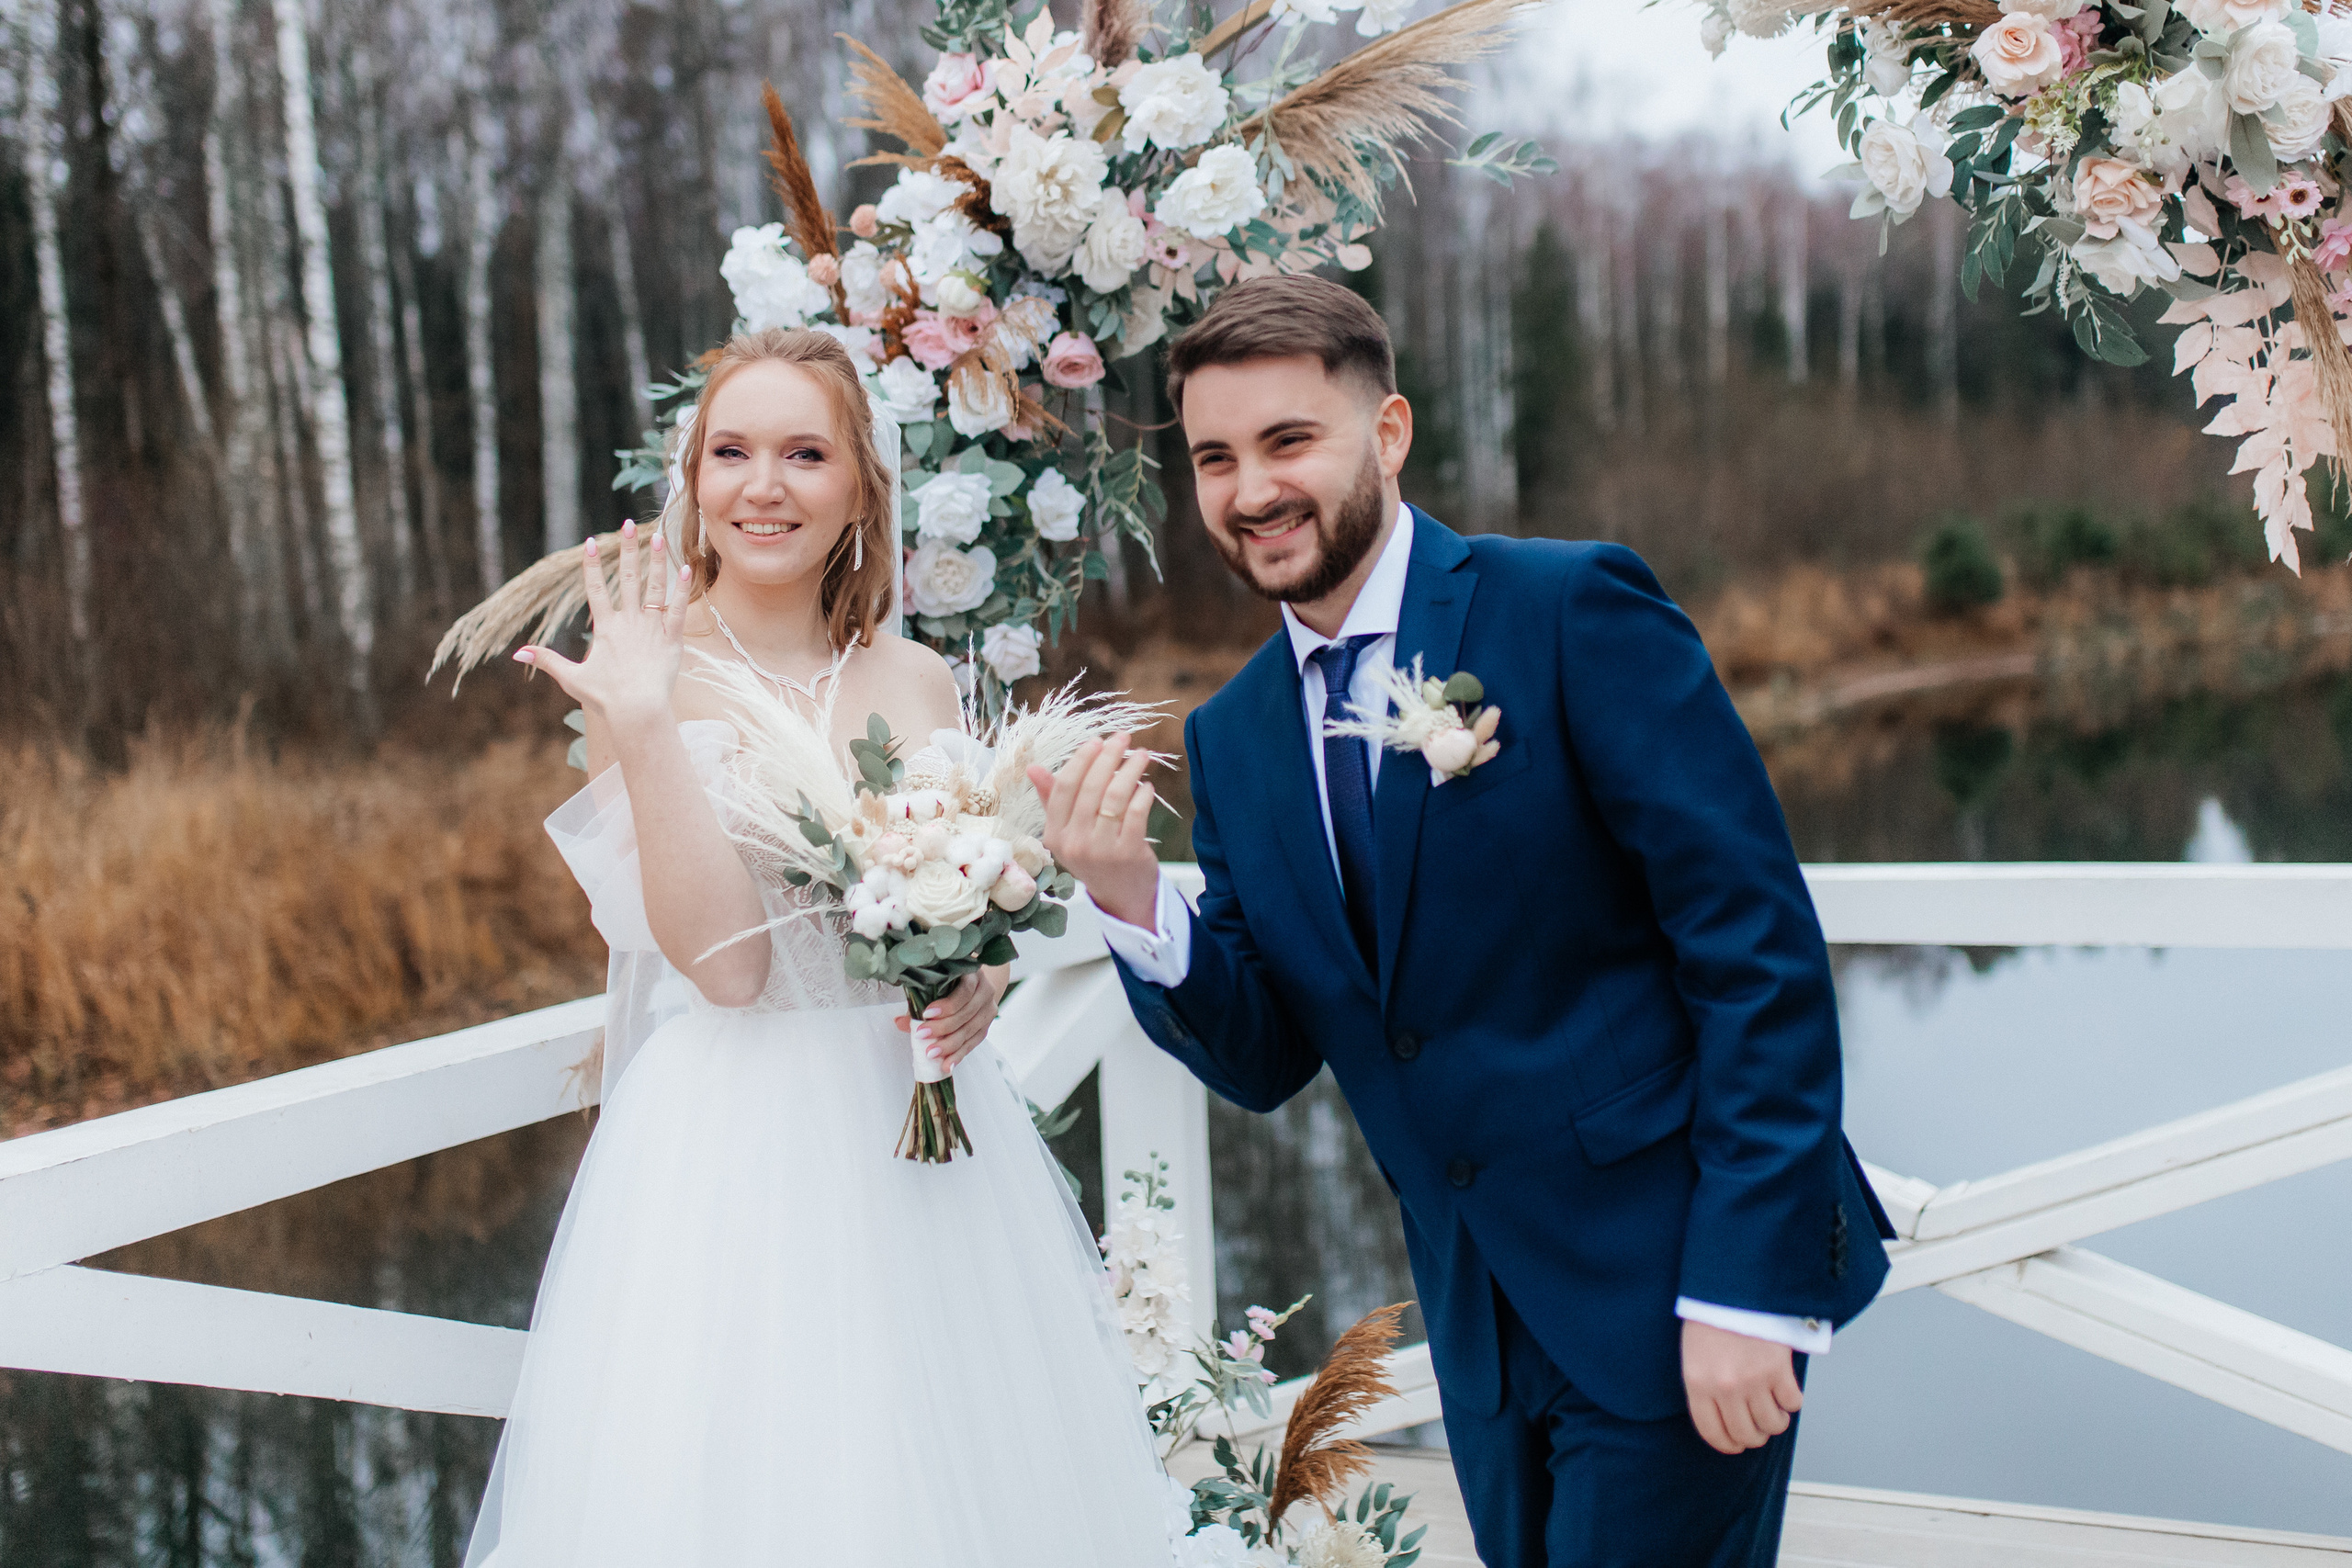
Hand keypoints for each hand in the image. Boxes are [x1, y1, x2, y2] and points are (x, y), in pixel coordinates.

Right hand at [514, 522, 689, 730]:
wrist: (637, 711)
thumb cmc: (605, 698)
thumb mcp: (571, 678)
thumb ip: (546, 661)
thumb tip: (517, 653)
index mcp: (605, 628)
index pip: (596, 589)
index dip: (593, 565)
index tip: (591, 542)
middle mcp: (628, 622)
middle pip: (627, 579)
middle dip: (627, 550)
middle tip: (629, 524)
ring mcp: (651, 629)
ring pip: (654, 588)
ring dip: (656, 561)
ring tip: (658, 537)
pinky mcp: (671, 640)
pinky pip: (678, 610)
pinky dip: (682, 590)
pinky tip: (687, 568)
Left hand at [894, 967, 1004, 1071]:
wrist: (974, 987)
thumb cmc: (950, 983)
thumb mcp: (935, 985)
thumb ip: (919, 1001)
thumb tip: (899, 1022)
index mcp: (973, 975)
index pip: (964, 991)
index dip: (947, 1005)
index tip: (926, 1014)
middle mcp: (985, 991)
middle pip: (966, 1014)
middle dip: (942, 1028)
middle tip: (921, 1036)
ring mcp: (989, 1010)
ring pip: (970, 1031)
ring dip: (949, 1045)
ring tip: (931, 1053)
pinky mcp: (987, 1027)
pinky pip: (973, 1043)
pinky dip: (958, 1055)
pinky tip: (946, 1064)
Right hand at [1027, 734, 1158, 928]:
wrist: (1120, 896)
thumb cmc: (1093, 855)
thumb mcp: (1067, 831)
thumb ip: (1052, 799)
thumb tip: (1033, 767)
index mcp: (1054, 834)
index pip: (1064, 788)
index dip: (1080, 760)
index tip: (1096, 741)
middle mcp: (1074, 843)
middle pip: (1091, 787)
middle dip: (1108, 756)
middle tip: (1122, 738)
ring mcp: (1101, 850)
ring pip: (1115, 797)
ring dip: (1130, 770)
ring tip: (1141, 755)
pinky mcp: (1128, 853)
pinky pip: (1136, 813)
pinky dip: (1143, 794)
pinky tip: (1146, 785)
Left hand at [1681, 1320, 1802, 1455]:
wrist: (1733, 1287)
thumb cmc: (1711, 1318)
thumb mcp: (1694, 1355)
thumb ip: (1704, 1388)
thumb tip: (1723, 1419)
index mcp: (1698, 1384)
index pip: (1712, 1432)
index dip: (1727, 1445)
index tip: (1735, 1445)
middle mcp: (1724, 1388)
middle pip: (1745, 1434)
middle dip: (1754, 1436)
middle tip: (1758, 1426)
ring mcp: (1752, 1381)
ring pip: (1772, 1425)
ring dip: (1776, 1422)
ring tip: (1774, 1409)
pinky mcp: (1778, 1370)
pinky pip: (1793, 1404)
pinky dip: (1792, 1402)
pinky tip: (1785, 1390)